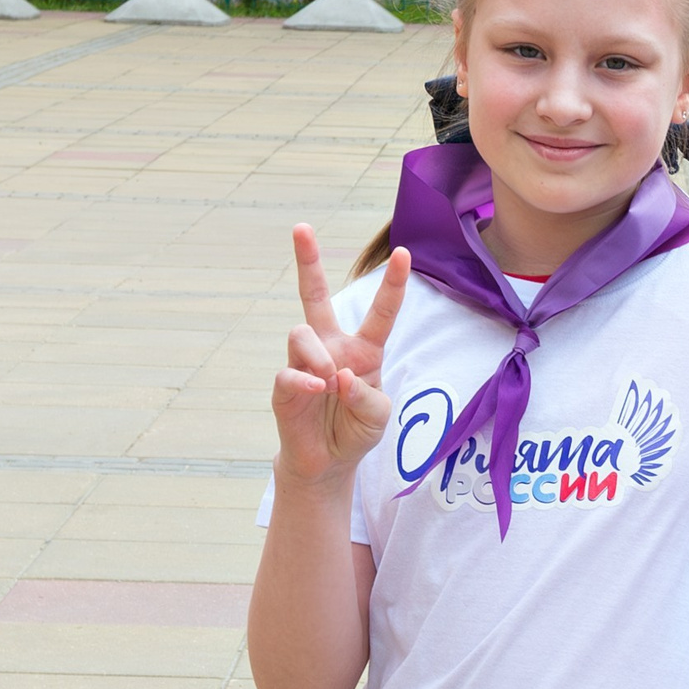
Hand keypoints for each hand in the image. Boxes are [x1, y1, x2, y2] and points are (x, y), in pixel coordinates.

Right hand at [272, 224, 409, 487]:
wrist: (328, 462)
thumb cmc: (356, 431)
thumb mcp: (377, 417)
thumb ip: (368, 396)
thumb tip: (341, 376)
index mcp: (363, 349)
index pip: (380, 312)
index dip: (392, 284)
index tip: (403, 253)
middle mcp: (331, 347)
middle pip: (314, 295)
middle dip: (307, 261)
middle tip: (301, 227)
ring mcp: (305, 362)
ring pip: (302, 332)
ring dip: (319, 355)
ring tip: (329, 380)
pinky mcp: (284, 384)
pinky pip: (290, 370)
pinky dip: (306, 379)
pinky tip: (319, 388)